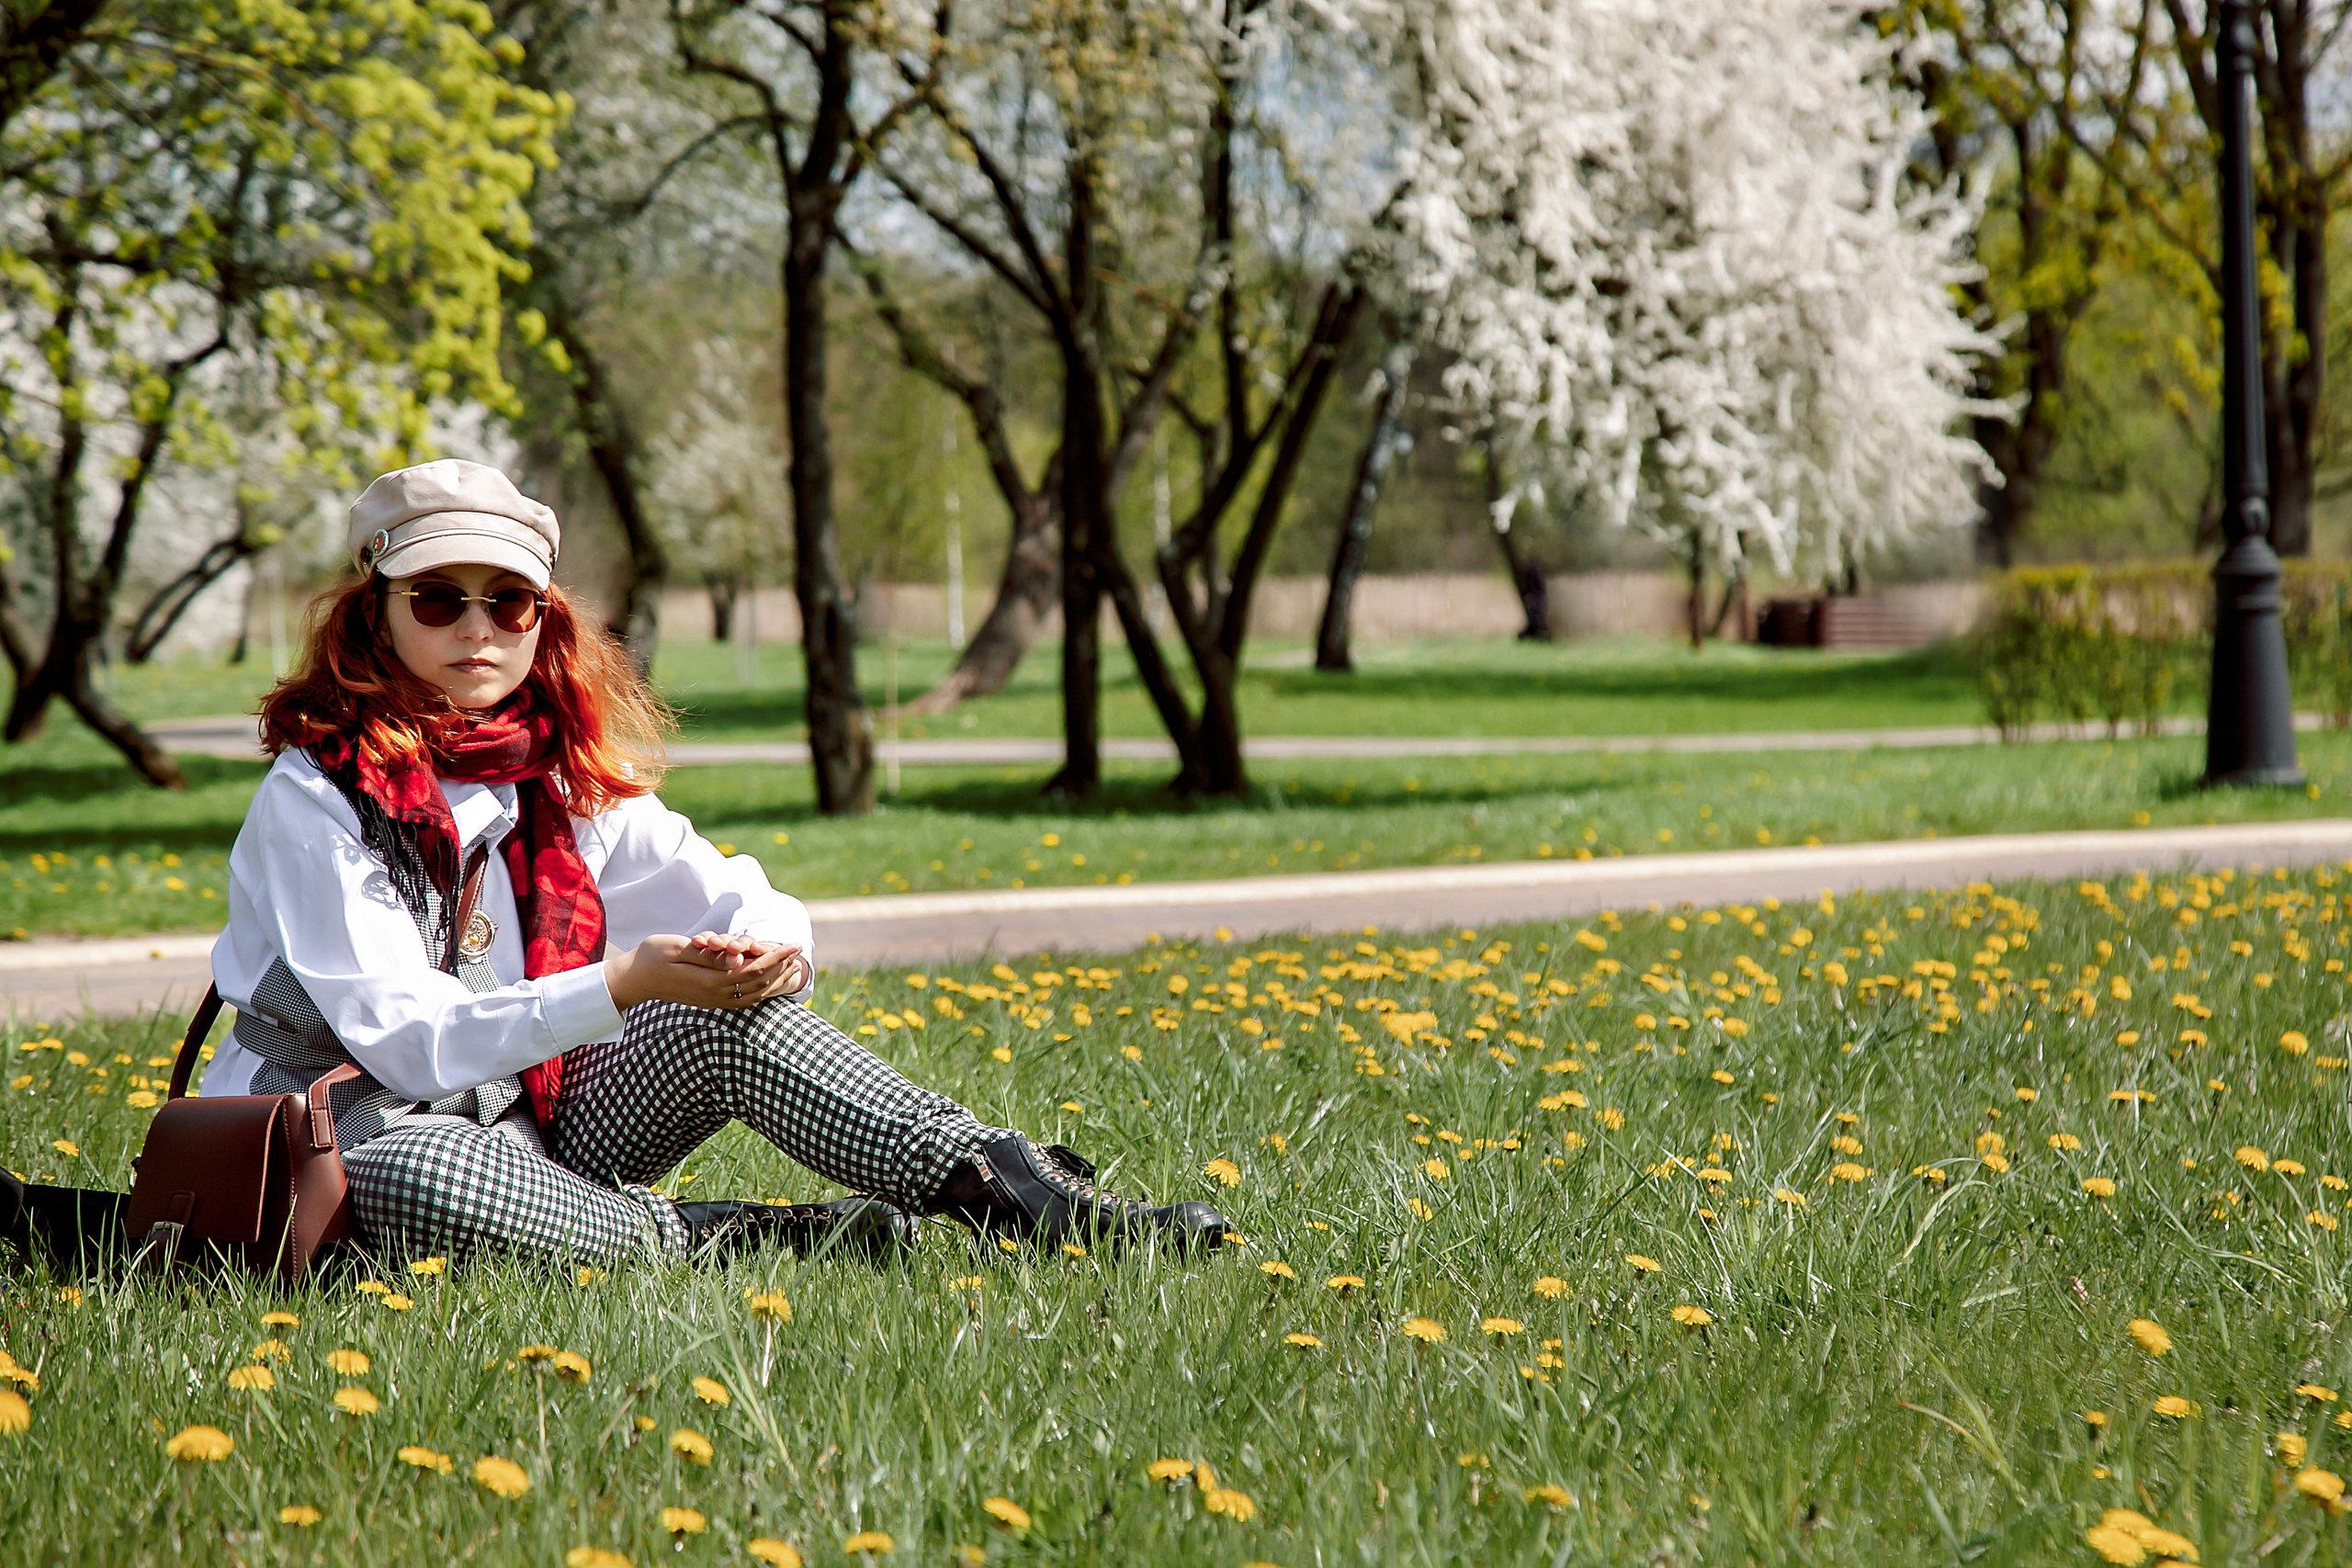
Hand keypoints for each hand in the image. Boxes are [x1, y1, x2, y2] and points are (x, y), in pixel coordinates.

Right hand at [602, 932, 809, 1011]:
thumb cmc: (652, 957)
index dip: (776, 958)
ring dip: (776, 980)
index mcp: (709, 981)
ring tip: (793, 965)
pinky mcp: (712, 1001)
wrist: (634, 980)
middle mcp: (715, 996)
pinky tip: (771, 981)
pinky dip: (763, 989)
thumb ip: (708, 955)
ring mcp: (714, 1001)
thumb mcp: (678, 949)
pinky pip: (745, 999)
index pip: (753, 970)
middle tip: (799, 951)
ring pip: (755, 994)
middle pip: (759, 983)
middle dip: (781, 966)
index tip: (793, 944)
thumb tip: (736, 957)